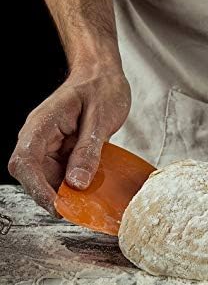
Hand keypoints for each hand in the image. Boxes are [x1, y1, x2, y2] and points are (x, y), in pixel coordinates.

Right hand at [9, 60, 130, 215]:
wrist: (104, 75)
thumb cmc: (101, 88)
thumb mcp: (100, 119)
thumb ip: (88, 151)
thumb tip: (77, 183)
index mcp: (42, 124)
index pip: (26, 161)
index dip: (37, 188)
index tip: (57, 205)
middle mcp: (40, 137)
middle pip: (33, 175)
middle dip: (52, 195)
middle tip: (79, 209)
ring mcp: (50, 145)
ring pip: (47, 178)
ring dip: (65, 193)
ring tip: (88, 203)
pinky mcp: (62, 151)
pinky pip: (62, 174)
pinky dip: (74, 185)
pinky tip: (91, 191)